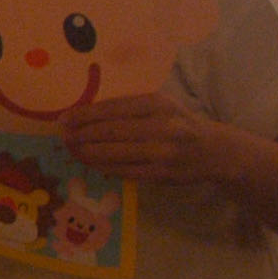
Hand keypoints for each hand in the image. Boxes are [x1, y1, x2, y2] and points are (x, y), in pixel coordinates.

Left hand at [58, 92, 229, 184]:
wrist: (215, 151)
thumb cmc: (179, 123)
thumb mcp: (161, 105)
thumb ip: (129, 107)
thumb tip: (85, 114)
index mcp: (158, 103)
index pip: (113, 108)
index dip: (85, 114)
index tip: (65, 118)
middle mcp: (162, 126)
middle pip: (110, 131)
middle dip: (81, 134)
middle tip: (63, 136)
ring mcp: (162, 152)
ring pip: (114, 153)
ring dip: (87, 152)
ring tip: (72, 150)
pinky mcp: (161, 174)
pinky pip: (124, 171)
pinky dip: (104, 167)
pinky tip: (91, 163)